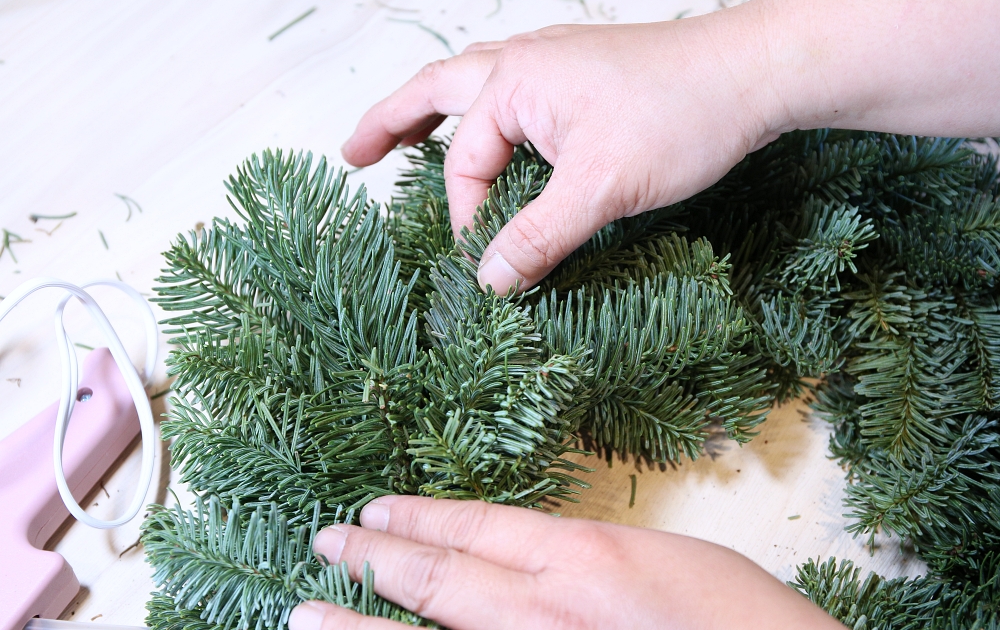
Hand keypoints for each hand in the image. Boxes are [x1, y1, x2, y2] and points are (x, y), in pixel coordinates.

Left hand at [288, 496, 842, 629]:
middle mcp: (546, 617)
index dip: (418, 517)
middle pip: (437, 581)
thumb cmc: (748, 627)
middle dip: (372, 560)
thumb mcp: (676, 563)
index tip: (375, 510)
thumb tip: (531, 551)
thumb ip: (595, 555)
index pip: (476, 528)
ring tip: (303, 612)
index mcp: (585, 563)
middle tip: (324, 542)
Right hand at [341, 12, 781, 294]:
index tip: (491, 267)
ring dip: (434, 110)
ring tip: (403, 137)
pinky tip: (494, 133)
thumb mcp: (603, 188)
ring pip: (475, 84)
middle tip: (352, 154)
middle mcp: (526, 62)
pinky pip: (513, 91)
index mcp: (515, 80)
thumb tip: (489, 281)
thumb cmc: (682, 116)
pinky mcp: (583, 73)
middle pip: (438, 90)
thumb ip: (540, 236)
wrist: (756, 73)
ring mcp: (555, 62)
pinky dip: (486, 114)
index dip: (473, 220)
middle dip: (390, 122)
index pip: (468, 163)